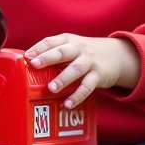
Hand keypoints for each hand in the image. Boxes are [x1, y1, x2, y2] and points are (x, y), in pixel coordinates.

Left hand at [24, 35, 140, 108]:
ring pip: (75, 69)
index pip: (51, 41)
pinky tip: (68, 104)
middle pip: (62, 52)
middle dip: (48, 58)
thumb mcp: (71, 47)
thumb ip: (54, 54)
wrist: (116, 55)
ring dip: (63, 78)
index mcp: (68, 40)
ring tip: (51, 88)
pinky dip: (78, 95)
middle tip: (35, 64)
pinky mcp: (98, 75)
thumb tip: (28, 66)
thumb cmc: (85, 53)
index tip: (27, 56)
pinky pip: (87, 86)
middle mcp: (78, 49)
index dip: (39, 48)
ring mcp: (89, 62)